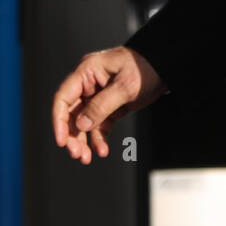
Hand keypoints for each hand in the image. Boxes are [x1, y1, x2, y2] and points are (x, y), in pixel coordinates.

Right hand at [51, 46, 167, 164]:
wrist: (166, 67)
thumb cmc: (146, 68)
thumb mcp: (125, 87)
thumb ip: (102, 106)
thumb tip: (81, 125)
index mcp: (87, 71)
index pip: (64, 97)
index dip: (59, 120)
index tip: (61, 140)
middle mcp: (89, 84)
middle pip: (72, 113)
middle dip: (73, 135)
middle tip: (77, 154)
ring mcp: (98, 95)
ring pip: (84, 122)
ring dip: (84, 141)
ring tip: (86, 158)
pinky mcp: (110, 106)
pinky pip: (99, 124)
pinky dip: (99, 138)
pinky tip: (102, 150)